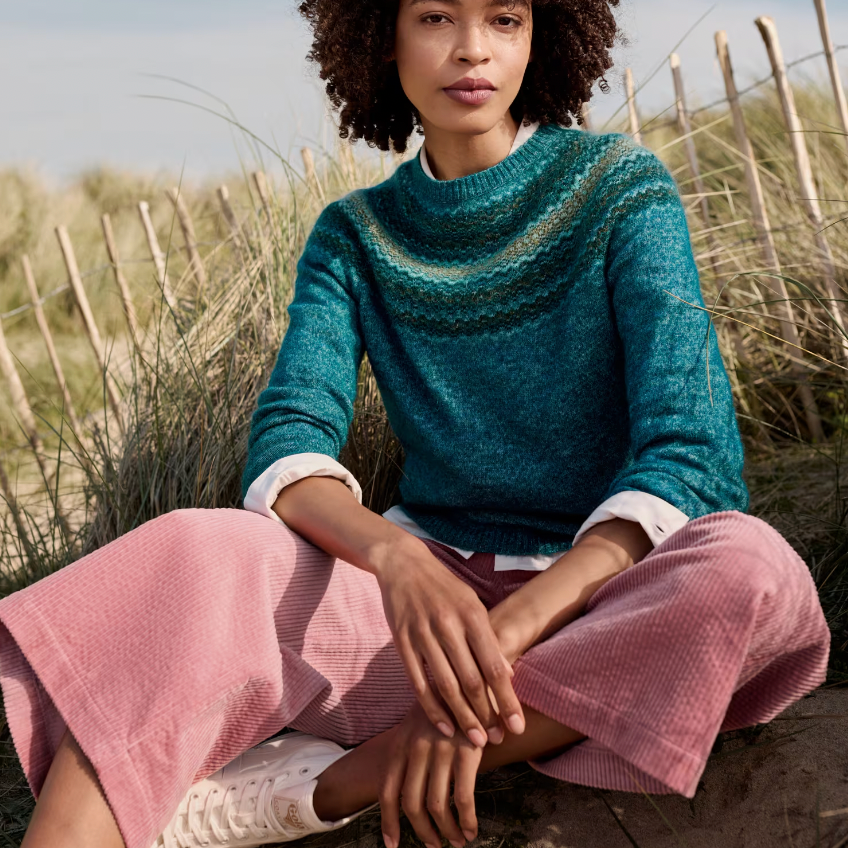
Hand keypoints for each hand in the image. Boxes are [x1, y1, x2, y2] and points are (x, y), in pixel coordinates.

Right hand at [373, 536, 524, 747]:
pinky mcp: (401, 641)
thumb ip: (487, 638)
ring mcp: (423, 634)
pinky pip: (418, 683)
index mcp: (472, 615)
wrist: (404, 564)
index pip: (495, 667)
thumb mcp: (472, 604)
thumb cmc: (445, 587)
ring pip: (446, 686)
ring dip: (463, 718)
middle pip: (472, 681)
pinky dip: (432, 708)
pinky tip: (444, 726)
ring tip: (476, 741)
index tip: (518, 725)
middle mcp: (449, 625)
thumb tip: (507, 676)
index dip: (507, 700)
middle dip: (488, 716)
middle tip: (498, 741)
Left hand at [380, 700, 482, 847]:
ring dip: (446, 831)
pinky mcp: (467, 750)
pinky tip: (471, 829)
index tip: (393, 845)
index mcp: (401, 742)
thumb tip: (407, 793)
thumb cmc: (446, 704)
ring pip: (436, 806)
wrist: (471, 674)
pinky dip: (466, 820)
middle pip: (411, 803)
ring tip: (456, 840)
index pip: (388, 791)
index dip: (389, 823)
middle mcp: (416, 747)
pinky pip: (463, 798)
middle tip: (433, 844)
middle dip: (422, 831)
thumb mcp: (418, 724)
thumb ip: (410, 752)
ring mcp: (441, 749)